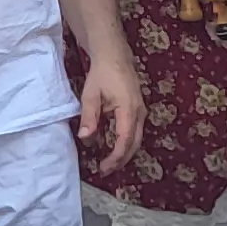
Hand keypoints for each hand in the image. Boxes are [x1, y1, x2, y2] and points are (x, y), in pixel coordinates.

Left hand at [77, 54, 144, 170]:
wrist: (114, 55)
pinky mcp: (138, 109)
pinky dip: (125, 142)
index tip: (104, 167)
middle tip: (105, 170)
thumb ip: (89, 117)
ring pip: (136, 138)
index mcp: (129, 109)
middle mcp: (139, 112)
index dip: (115, 157)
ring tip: (109, 163)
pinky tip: (114, 147)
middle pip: (134, 143)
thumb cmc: (102, 73)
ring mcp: (141, 111)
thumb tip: (85, 138)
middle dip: (121, 160)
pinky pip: (134, 131)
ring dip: (124, 152)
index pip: (124, 140)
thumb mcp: (90, 95)